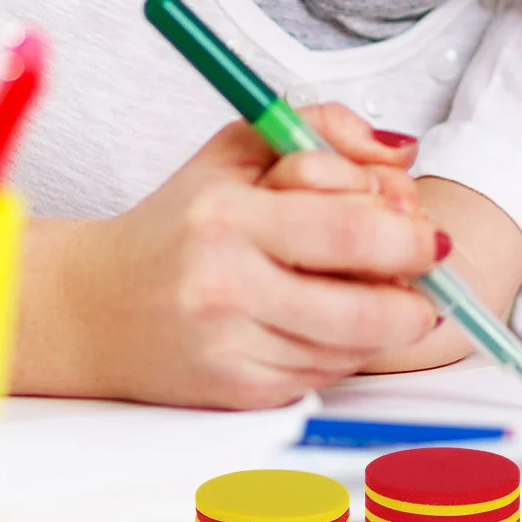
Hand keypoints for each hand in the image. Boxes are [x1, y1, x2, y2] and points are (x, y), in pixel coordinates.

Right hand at [14, 104, 444, 407]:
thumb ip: (326, 129)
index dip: (410, 233)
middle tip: (427, 269)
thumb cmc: (181, 221)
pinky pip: (327, 373)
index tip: (425, 227)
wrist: (93, 308)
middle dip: (418, 291)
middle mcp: (228, 289)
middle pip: (365, 305)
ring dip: (390, 320)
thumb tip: (403, 152)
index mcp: (229, 218)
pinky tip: (332, 318)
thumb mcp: (243, 148)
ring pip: (354, 345)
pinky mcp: (239, 393)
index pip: (351, 231)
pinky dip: (349, 347)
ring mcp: (233, 349)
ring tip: (381, 288)